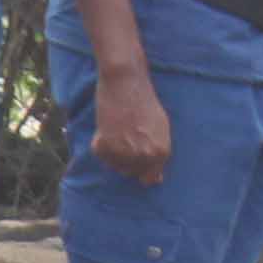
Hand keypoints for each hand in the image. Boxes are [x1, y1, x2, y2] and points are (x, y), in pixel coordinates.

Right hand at [88, 70, 173, 185]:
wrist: (125, 81)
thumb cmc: (145, 101)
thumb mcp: (161, 128)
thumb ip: (159, 154)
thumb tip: (155, 181)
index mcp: (161, 153)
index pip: (149, 178)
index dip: (142, 167)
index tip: (137, 156)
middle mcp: (143, 156)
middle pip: (130, 172)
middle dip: (127, 158)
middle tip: (125, 136)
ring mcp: (123, 152)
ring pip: (115, 165)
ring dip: (114, 152)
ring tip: (117, 129)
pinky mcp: (104, 145)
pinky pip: (101, 155)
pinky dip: (101, 143)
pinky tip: (108, 126)